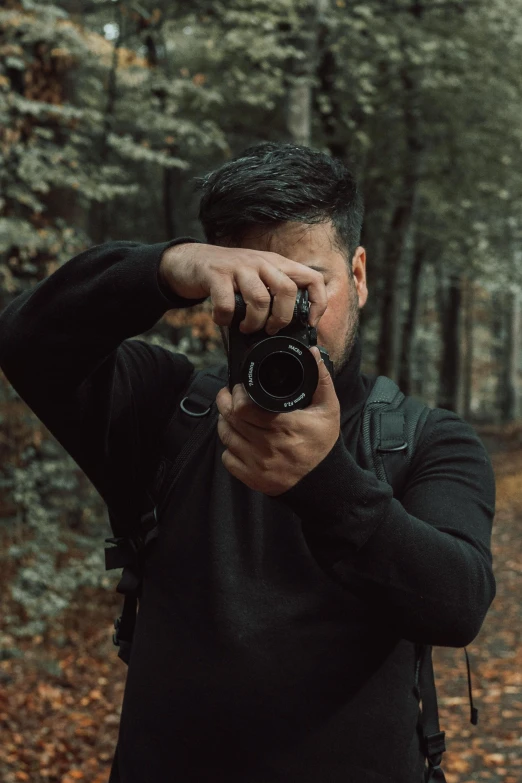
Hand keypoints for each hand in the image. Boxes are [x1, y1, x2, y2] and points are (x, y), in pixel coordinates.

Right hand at [159, 241, 327, 332]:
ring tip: (245, 327)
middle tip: (270, 329)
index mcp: (277, 264)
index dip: (317, 303)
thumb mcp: (258, 277)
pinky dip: (225, 319)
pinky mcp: (216, 274)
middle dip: (281, 318)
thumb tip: (290, 326)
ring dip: (254, 322)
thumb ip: (274, 293)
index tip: (309, 322)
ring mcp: (239, 267)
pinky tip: (223, 320)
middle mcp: (261, 262)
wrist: (190, 260)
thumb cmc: (228, 276)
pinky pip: (227, 303)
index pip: (312, 278)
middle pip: (287, 290)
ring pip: (260, 299)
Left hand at [215, 347, 339, 495]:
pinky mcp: (252, 478)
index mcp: (285, 426)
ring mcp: (258, 464)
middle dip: (225, 403)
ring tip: (230, 414)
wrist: (323, 481)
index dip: (236, 395)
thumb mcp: (328, 410)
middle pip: (231, 420)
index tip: (239, 388)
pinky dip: (228, 448)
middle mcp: (268, 446)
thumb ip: (321, 380)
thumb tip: (314, 353)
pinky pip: (227, 459)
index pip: (244, 408)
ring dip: (224, 422)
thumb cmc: (322, 443)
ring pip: (226, 437)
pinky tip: (238, 439)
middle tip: (228, 395)